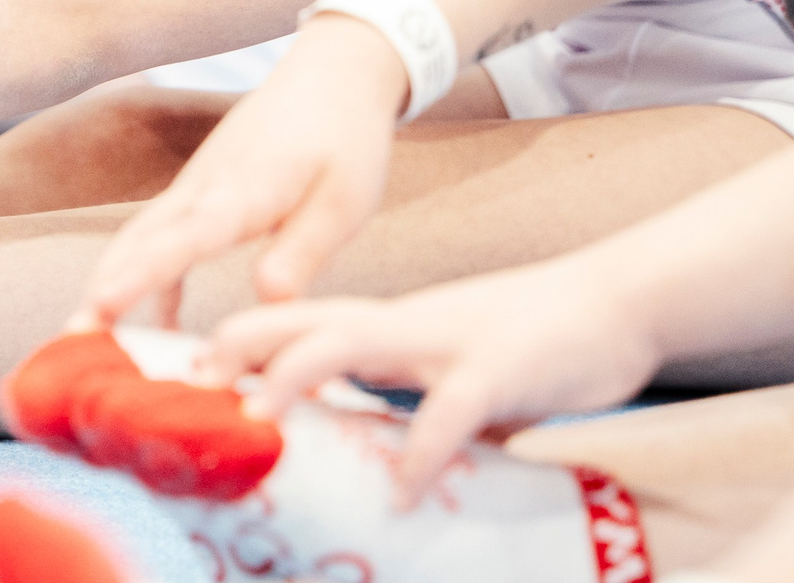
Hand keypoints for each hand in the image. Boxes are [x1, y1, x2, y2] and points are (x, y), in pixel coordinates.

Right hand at [74, 15, 407, 330]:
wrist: (334, 73)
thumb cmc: (345, 138)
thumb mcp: (344, 201)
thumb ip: (302, 253)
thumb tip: (265, 303)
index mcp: (244, 190)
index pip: (184, 239)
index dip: (143, 277)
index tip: (102, 305)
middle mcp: (207, 186)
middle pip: (142, 238)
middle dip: (106, 286)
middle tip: (73, 337)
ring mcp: (198, 184)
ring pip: (142, 235)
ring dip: (114, 280)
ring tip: (89, 334)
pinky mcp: (202, 188)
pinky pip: (163, 234)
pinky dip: (150, 275)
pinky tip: (156, 321)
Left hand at [206, 254, 663, 504]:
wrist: (614, 303)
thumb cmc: (524, 343)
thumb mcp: (446, 370)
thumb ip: (400, 405)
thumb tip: (359, 467)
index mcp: (389, 326)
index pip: (296, 322)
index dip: (236, 343)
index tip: (179, 375)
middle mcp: (403, 325)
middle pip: (304, 321)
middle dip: (240, 348)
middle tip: (187, 386)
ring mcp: (448, 340)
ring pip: (354, 340)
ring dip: (298, 375)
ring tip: (257, 416)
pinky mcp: (501, 367)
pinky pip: (453, 409)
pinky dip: (423, 448)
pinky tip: (404, 491)